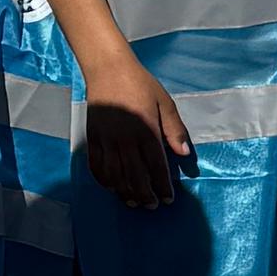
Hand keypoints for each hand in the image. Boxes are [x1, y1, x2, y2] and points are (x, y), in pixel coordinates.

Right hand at [81, 66, 192, 210]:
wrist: (107, 69)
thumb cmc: (140, 84)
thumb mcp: (164, 102)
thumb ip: (174, 129)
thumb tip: (184, 154)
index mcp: (146, 130)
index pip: (156, 166)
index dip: (162, 185)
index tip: (168, 199)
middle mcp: (125, 139)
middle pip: (135, 176)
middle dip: (144, 194)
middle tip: (152, 206)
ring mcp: (106, 140)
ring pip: (114, 175)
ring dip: (124, 192)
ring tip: (133, 202)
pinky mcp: (92, 137)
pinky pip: (96, 165)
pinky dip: (104, 180)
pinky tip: (112, 188)